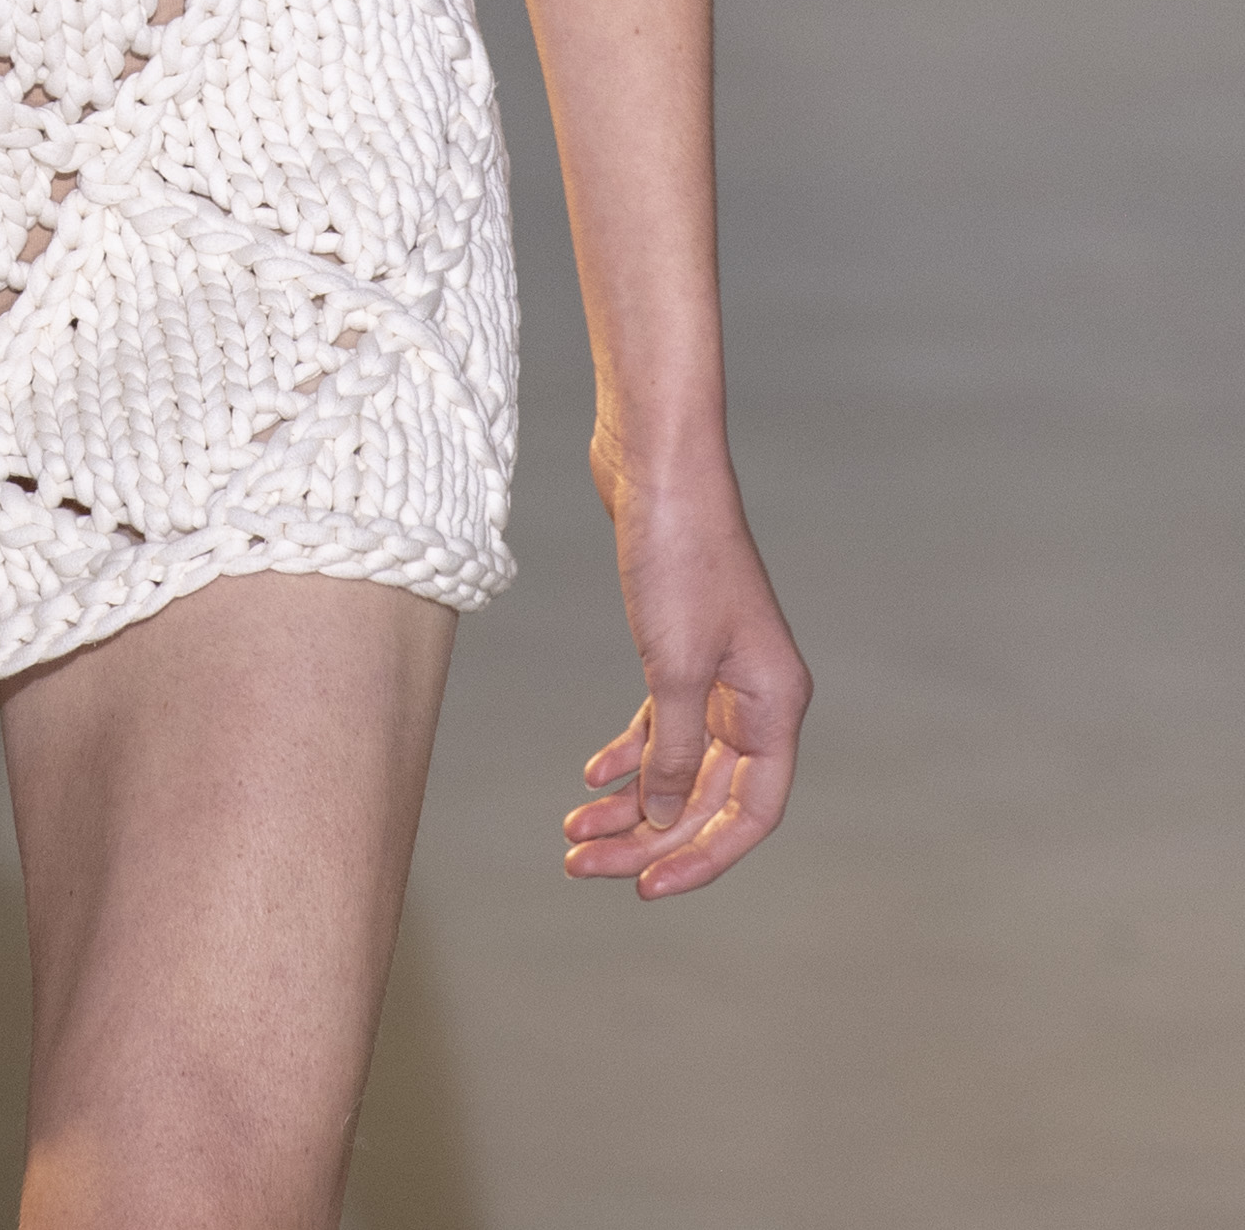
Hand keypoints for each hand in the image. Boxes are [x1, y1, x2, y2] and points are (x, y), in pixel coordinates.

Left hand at [564, 439, 808, 899]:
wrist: (654, 460)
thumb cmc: (678, 549)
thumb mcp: (675, 663)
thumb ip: (674, 749)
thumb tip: (662, 817)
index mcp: (775, 703)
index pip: (752, 812)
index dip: (702, 858)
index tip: (646, 888)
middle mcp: (756, 694)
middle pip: (706, 795)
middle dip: (646, 836)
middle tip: (581, 864)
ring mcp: (720, 670)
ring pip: (678, 763)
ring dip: (629, 802)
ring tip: (573, 834)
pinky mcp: (680, 645)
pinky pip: (661, 723)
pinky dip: (628, 752)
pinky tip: (591, 775)